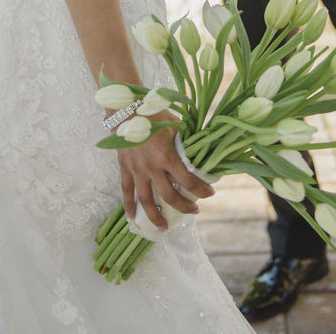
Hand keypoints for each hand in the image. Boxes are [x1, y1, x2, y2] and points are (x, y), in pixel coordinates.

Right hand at [117, 115, 214, 230]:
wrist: (126, 108)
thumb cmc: (154, 114)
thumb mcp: (175, 125)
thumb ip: (187, 140)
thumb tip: (203, 149)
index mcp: (167, 155)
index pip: (188, 181)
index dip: (202, 190)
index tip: (210, 193)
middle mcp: (152, 166)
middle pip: (170, 196)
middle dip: (185, 207)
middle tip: (194, 210)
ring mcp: (137, 169)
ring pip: (147, 200)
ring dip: (156, 216)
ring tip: (165, 228)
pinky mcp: (125, 167)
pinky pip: (126, 191)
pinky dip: (129, 206)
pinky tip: (133, 218)